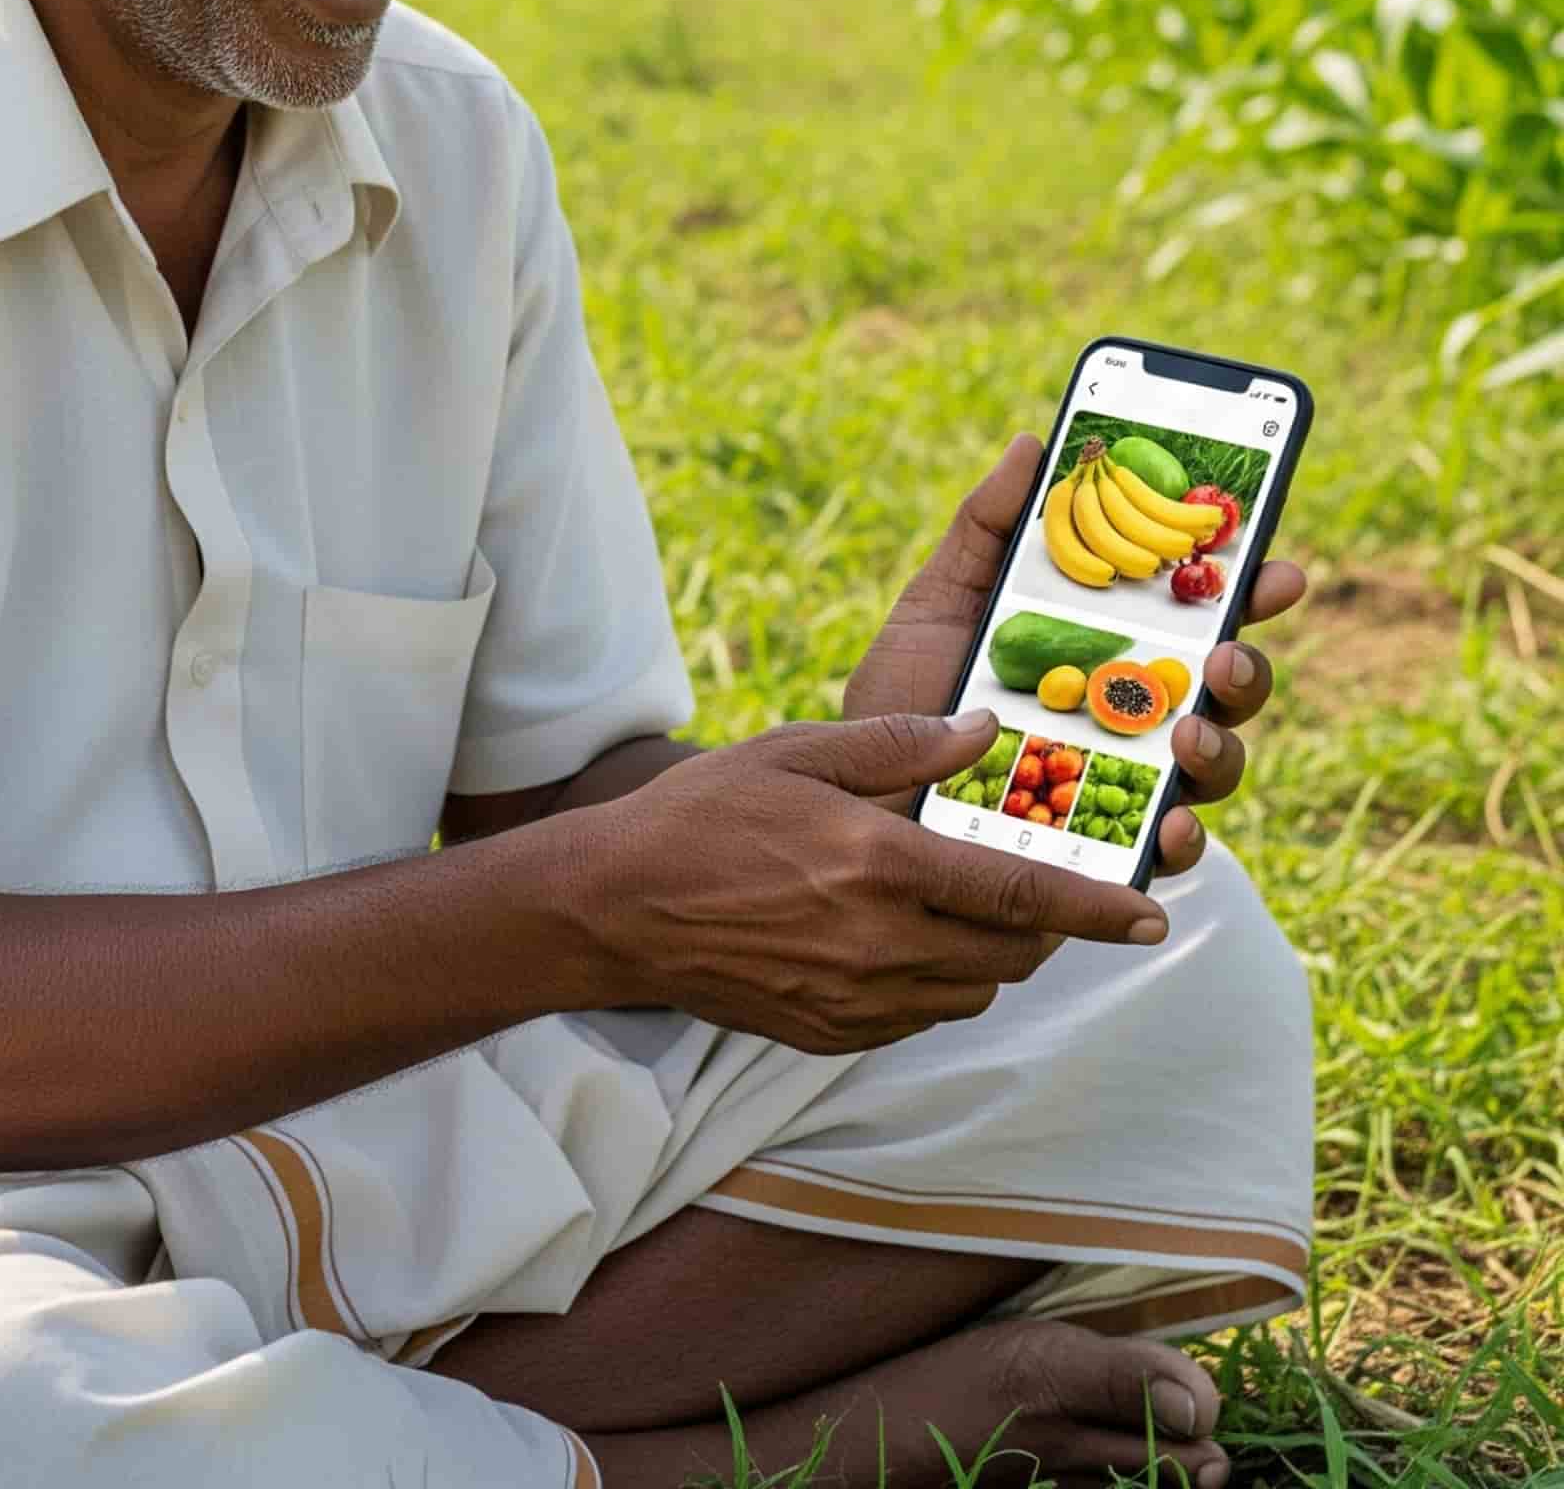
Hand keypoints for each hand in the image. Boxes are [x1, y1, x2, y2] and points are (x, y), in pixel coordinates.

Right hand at [575, 710, 1168, 1053]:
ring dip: (990, 958)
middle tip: (1047, 894)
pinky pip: (916, 1017)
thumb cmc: (700, 817)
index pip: (1019, 897)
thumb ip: (897, 745)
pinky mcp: (830, 1034)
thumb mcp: (794, 754)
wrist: (613, 910)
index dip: (1096, 910)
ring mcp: (854, 1000)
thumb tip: (983, 731)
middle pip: (1009, 957)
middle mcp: (879, 945)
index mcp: (878, 866)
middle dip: (1046, 932)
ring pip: (969, 992)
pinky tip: (899, 941)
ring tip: (965, 910)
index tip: (1152, 915)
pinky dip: (933, 984)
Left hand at [843, 434, 1305, 874]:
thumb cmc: (904, 701)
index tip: (1269, 560)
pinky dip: (1179, 840)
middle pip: (1222, 686)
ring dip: (1220, 746)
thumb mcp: (937, 603)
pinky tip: (1169, 825)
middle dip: (1246, 664)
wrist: (857, 809)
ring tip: (1190, 731)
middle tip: (1228, 648)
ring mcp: (1127, 783)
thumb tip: (1031, 442)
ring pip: (1211, 763)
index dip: (1242, 586)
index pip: (1192, 612)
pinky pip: (1165, 851)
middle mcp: (1130, 713)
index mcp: (1104, 645)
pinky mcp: (1104, 852)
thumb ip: (985, 529)